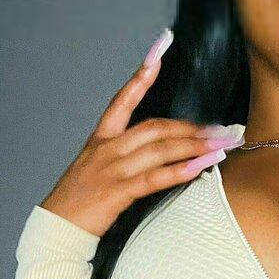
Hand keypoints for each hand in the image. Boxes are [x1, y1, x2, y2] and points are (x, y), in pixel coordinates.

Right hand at [39, 29, 243, 236]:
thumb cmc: (79, 203)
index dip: (141, 76)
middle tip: (222, 128)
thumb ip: (123, 159)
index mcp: (100, 140)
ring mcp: (112, 169)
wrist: (56, 227)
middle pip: (155, 127)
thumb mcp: (96, 171)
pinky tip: (201, 167)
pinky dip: (180, 171)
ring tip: (222, 145)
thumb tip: (155, 156)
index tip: (159, 51)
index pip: (123, 100)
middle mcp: (107, 149)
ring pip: (160, 149)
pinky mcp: (117, 192)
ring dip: (195, 146)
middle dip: (192, 127)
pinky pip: (154, 178)